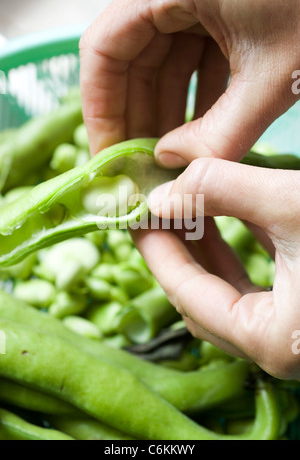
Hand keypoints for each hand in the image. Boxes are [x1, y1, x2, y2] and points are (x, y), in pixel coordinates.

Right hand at [79, 0, 299, 162]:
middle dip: (139, 118)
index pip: (104, 49)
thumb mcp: (274, 74)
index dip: (102, 109)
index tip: (111, 157)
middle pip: (132, 59)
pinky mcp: (220, 6)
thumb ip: (221, 131)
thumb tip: (173, 164)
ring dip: (169, 111)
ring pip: (164, 60)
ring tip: (173, 160)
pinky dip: (198, 93)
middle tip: (144, 169)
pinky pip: (194, 54)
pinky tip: (204, 131)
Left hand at [132, 158, 299, 379]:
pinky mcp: (297, 318)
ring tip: (180, 210)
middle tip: (153, 210)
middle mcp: (275, 349)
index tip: (134, 214)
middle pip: (198, 299)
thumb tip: (162, 193)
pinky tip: (222, 221)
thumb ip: (225, 190)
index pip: (187, 294)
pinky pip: (249, 291)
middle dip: (174, 250)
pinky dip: (231, 256)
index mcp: (270, 339)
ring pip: (222, 295)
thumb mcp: (293, 202)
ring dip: (200, 252)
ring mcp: (287, 336)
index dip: (157, 250)